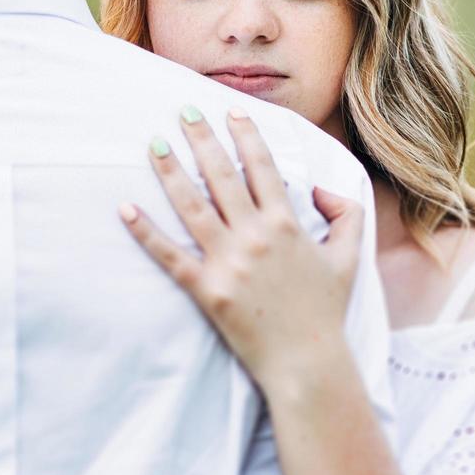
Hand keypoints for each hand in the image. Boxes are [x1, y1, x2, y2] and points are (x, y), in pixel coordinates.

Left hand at [119, 106, 363, 390]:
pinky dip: (145, 232)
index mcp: (287, 224)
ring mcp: (228, 262)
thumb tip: (321, 189)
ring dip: (170, 171)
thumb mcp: (349, 257)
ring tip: (152, 144)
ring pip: (191, 206)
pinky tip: (125, 209)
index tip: (230, 111)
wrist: (307, 363)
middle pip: (221, 176)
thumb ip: (346, 215)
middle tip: (184, 112)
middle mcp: (255, 236)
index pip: (262, 167)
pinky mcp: (207, 290)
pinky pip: (170, 255)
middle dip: (201, 139)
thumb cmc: (326, 310)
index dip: (246, 135)